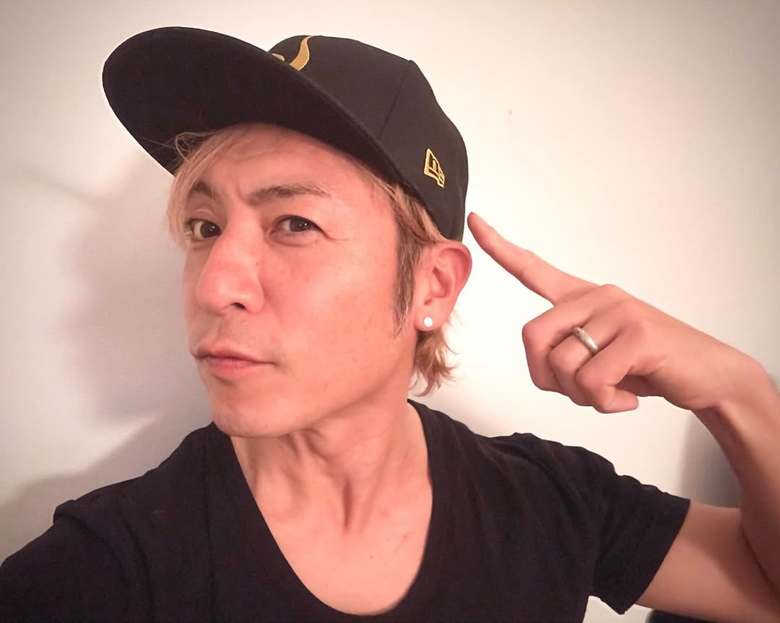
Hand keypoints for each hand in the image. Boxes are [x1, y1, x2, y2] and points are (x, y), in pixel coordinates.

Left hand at [467, 211, 759, 413]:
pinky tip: (627, 399)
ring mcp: (618, 310)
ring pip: (563, 365)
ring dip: (583, 396)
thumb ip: (565, 357)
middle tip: (582, 392)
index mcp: (582, 298)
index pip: (533, 268)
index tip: (473, 220)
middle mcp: (596, 296)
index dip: (500, 247)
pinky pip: (593, 380)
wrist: (707, 376)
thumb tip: (545, 370)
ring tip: (613, 392)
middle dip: (548, 379)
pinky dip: (606, 402)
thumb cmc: (645, 367)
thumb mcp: (597, 361)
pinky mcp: (638, 333)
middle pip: (532, 338)